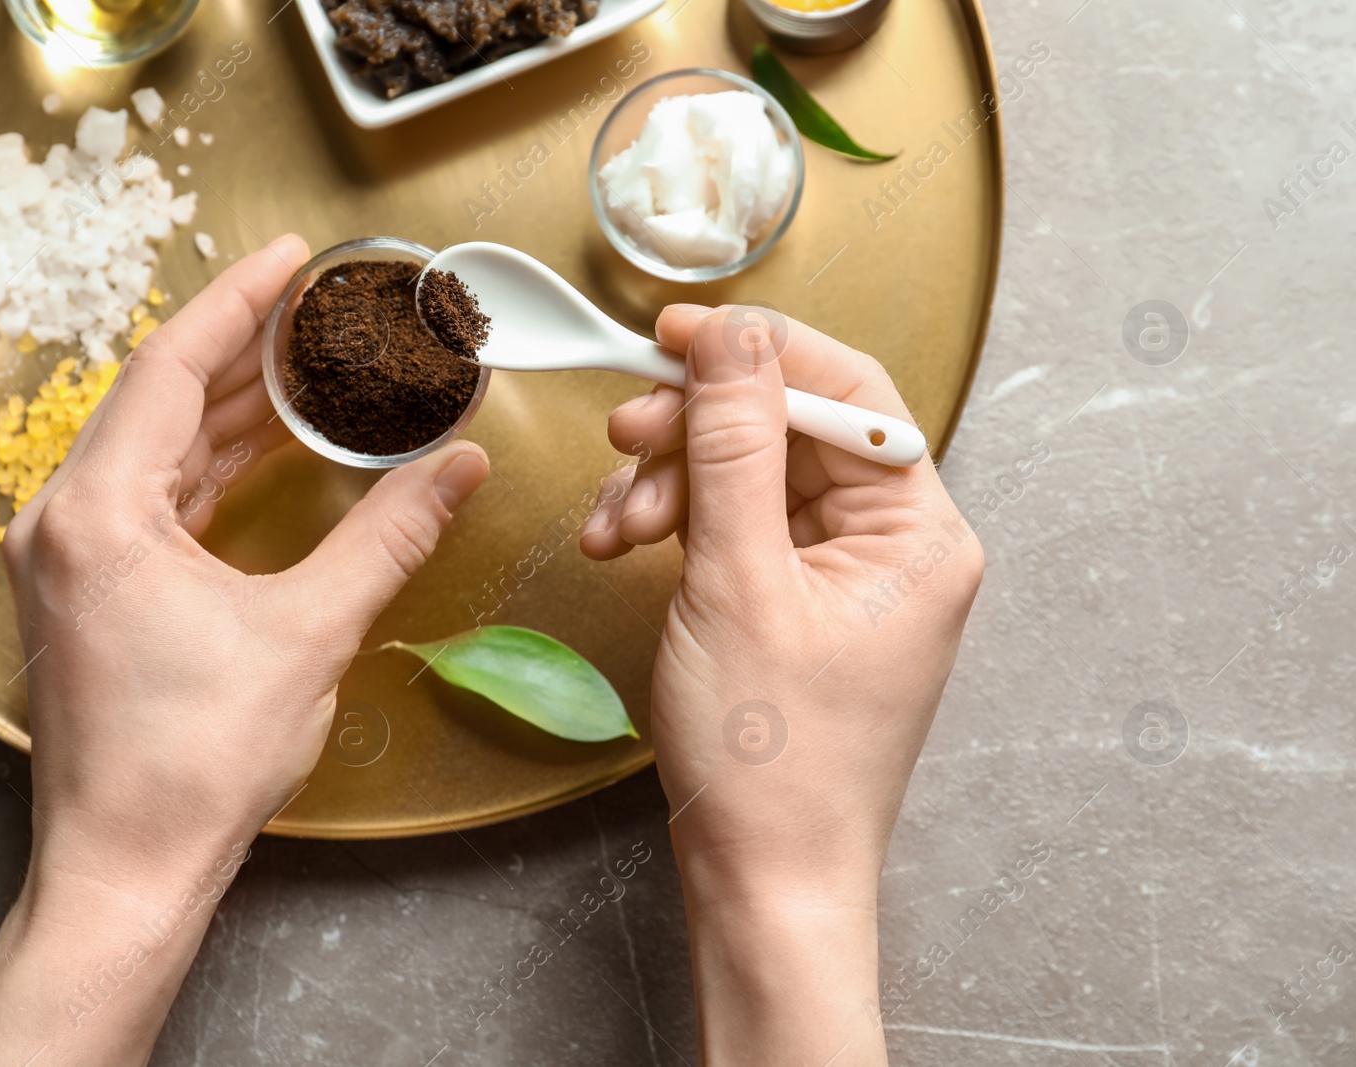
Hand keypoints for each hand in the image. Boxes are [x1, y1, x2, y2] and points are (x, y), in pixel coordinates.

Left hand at [0, 235, 488, 1065]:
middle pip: (160, 399)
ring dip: (231, 410)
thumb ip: (389, 534)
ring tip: (309, 368)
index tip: (293, 257)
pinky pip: (151, 498)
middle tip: (321, 310)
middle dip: (245, 351)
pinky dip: (212, 467)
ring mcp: (68, 558)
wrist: (128, 867)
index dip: (239, 302)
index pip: (172, 368)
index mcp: (99, 510)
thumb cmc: (197, 759)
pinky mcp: (87, 592)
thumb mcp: (309, 631)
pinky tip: (268, 452)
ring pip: (156, 449)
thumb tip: (461, 467)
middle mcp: (64, 519)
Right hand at [580, 304, 982, 1063]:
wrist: (763, 878)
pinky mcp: (799, 605)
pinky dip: (678, 528)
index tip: (673, 334)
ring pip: (751, 479)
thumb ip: (733, 447)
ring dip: (672, 484)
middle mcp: (895, 545)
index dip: (759, 351)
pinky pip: (738, 530)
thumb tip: (730, 335)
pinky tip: (625, 548)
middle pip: (791, 432)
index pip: (847, 394)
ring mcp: (845, 577)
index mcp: (918, 532)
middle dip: (695, 431)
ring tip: (613, 528)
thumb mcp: (738, 582)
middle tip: (622, 435)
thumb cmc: (771, 758)